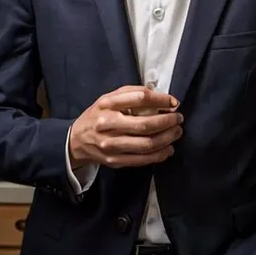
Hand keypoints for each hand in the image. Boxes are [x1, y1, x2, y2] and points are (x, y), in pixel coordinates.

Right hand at [69, 85, 183, 169]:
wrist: (76, 140)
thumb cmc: (99, 115)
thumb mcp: (109, 97)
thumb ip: (133, 93)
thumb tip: (162, 98)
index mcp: (107, 104)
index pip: (140, 98)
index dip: (161, 100)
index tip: (173, 102)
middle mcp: (108, 124)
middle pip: (145, 125)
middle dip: (168, 122)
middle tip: (178, 119)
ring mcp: (111, 145)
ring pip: (146, 144)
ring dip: (167, 138)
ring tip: (176, 132)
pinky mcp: (114, 160)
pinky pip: (142, 160)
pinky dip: (159, 155)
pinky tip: (168, 149)